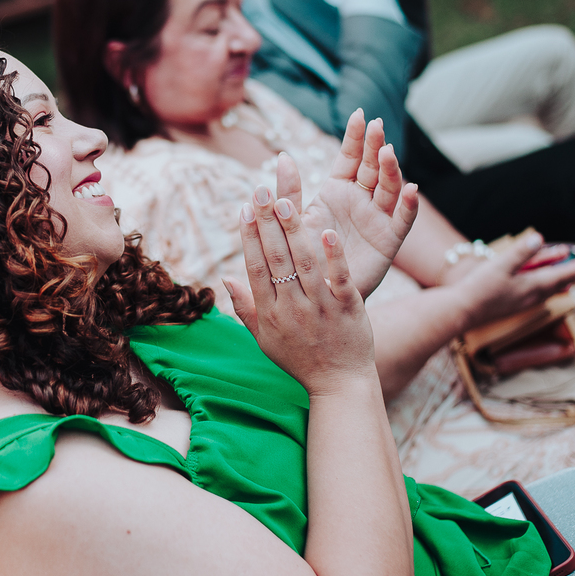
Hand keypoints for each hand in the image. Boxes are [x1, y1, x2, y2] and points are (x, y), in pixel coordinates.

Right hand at [224, 183, 374, 395]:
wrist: (340, 385)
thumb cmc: (300, 360)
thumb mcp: (264, 340)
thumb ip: (244, 308)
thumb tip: (225, 277)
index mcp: (270, 313)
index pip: (255, 267)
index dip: (248, 237)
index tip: (244, 208)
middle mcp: (292, 308)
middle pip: (276, 259)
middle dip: (266, 223)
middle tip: (260, 191)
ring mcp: (321, 308)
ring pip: (304, 263)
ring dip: (294, 230)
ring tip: (286, 200)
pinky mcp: (349, 309)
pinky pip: (340, 278)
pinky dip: (333, 256)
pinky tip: (327, 231)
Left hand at [279, 110, 418, 297]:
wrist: (312, 295)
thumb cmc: (300, 257)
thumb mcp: (292, 221)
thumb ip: (288, 191)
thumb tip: (283, 155)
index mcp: (336, 191)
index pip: (349, 157)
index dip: (354, 137)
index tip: (359, 114)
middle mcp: (360, 200)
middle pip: (372, 167)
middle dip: (375, 145)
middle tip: (377, 125)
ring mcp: (377, 219)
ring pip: (389, 188)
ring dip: (391, 170)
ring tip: (387, 152)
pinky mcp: (388, 241)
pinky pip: (402, 220)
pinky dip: (408, 205)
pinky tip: (411, 188)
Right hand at [449, 232, 574, 331]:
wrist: (462, 310)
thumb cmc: (480, 287)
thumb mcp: (500, 264)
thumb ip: (521, 251)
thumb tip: (538, 238)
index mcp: (532, 286)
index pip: (559, 276)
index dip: (571, 268)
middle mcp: (531, 297)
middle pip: (555, 286)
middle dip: (568, 277)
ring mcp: (521, 303)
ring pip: (546, 293)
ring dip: (557, 285)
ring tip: (566, 282)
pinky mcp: (511, 307)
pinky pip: (535, 297)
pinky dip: (543, 291)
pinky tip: (538, 292)